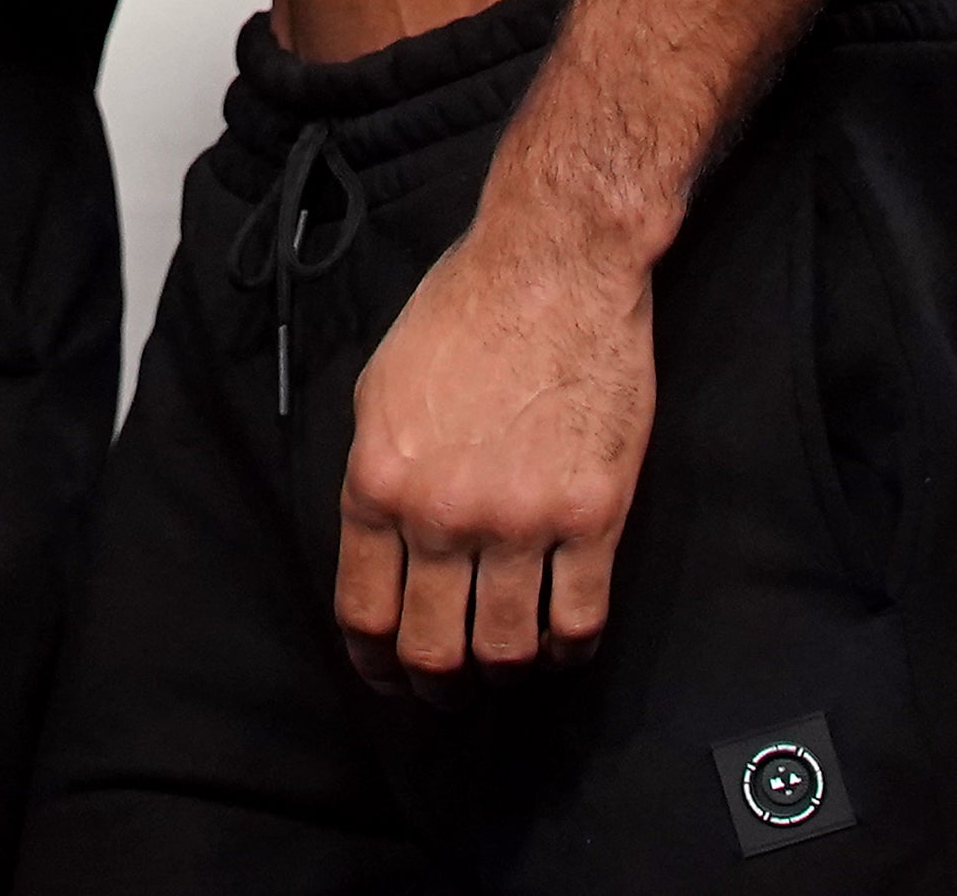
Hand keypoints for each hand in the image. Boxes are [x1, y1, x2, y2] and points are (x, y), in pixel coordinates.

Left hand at [334, 210, 654, 678]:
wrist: (554, 267)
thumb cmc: (465, 311)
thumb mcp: (383, 388)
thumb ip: (378, 475)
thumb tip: (380, 547)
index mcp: (380, 481)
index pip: (364, 609)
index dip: (374, 659)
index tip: (385, 672)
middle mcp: (442, 513)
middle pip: (430, 648)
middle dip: (434, 686)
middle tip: (446, 691)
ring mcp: (520, 519)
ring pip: (504, 649)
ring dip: (501, 673)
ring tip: (505, 669)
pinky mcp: (592, 515)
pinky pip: (579, 619)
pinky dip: (569, 649)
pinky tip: (564, 644)